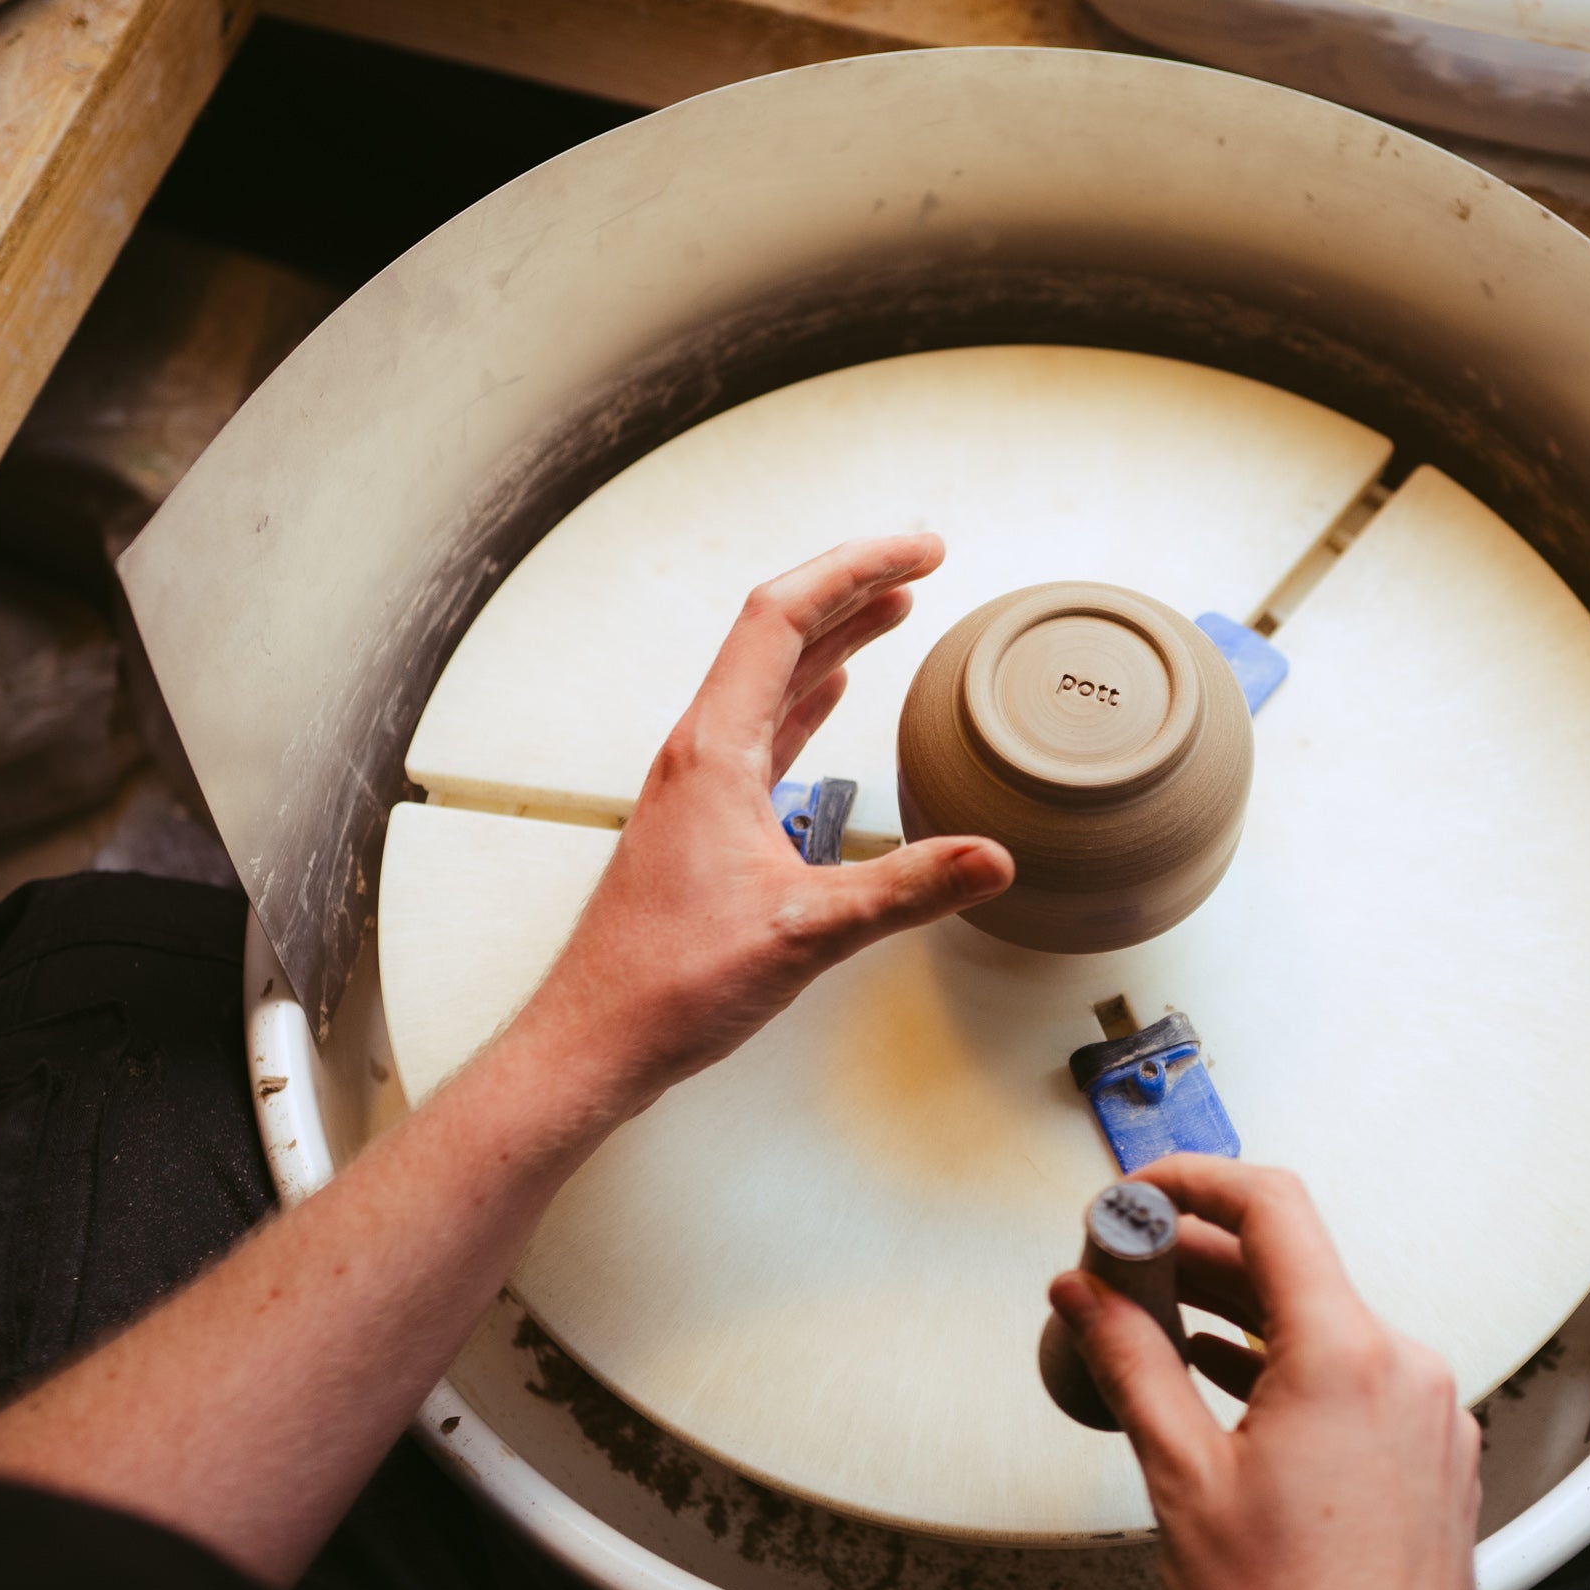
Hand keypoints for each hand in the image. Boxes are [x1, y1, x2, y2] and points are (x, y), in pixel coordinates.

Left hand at [501, 534, 1013, 1129]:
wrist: (596, 1038)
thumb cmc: (670, 983)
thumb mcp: (807, 933)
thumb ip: (905, 890)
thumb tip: (993, 859)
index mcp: (714, 751)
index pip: (783, 619)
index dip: (855, 569)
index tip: (919, 551)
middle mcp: (700, 752)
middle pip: (777, 634)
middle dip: (851, 586)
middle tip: (919, 559)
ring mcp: (700, 784)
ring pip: (771, 680)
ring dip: (833, 636)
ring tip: (890, 607)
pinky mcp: (705, 820)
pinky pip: (765, 728)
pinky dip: (808, 695)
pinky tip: (834, 692)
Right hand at [1050, 1156, 1481, 1589]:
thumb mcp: (1183, 1481)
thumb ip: (1132, 1365)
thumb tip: (1090, 1299)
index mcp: (1348, 1357)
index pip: (1272, 1206)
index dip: (1193, 1179)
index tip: (1142, 1190)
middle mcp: (1406, 1372)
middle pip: (1296, 1263)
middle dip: (1202, 1252)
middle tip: (1129, 1262)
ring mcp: (1428, 1416)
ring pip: (1328, 1321)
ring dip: (1243, 1310)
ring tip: (1164, 1320)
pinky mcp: (1432, 1457)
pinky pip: (1359, 1375)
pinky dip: (1289, 1363)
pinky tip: (1233, 1384)